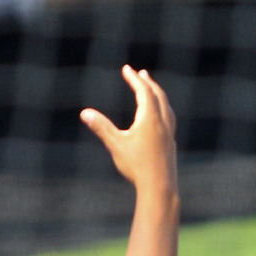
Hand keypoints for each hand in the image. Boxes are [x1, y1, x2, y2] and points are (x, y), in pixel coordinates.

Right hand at [80, 65, 175, 193]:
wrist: (159, 186)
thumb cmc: (137, 166)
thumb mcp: (116, 145)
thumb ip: (102, 127)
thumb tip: (85, 113)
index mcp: (150, 118)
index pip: (143, 91)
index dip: (134, 78)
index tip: (127, 69)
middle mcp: (163, 122)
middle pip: (158, 95)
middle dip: (148, 83)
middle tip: (141, 73)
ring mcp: (169, 133)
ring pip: (166, 107)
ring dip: (158, 95)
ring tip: (152, 90)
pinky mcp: (171, 143)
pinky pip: (169, 119)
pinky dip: (164, 109)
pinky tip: (160, 118)